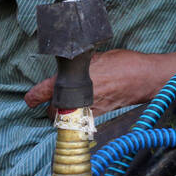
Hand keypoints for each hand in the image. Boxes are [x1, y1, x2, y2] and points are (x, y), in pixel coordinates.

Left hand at [24, 48, 175, 115]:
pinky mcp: (101, 114)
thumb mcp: (98, 57)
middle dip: (51, 107)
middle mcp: (80, 95)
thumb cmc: (124, 63)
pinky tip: (82, 110)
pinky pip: (82, 119)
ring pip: (67, 117)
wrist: (145, 77)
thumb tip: (71, 63)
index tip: (30, 100)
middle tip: (51, 101)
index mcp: (76, 78)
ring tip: (66, 106)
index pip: (47, 90)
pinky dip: (79, 117)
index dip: (35, 96)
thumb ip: (82, 64)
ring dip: (64, 113)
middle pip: (54, 109)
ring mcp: (90, 107)